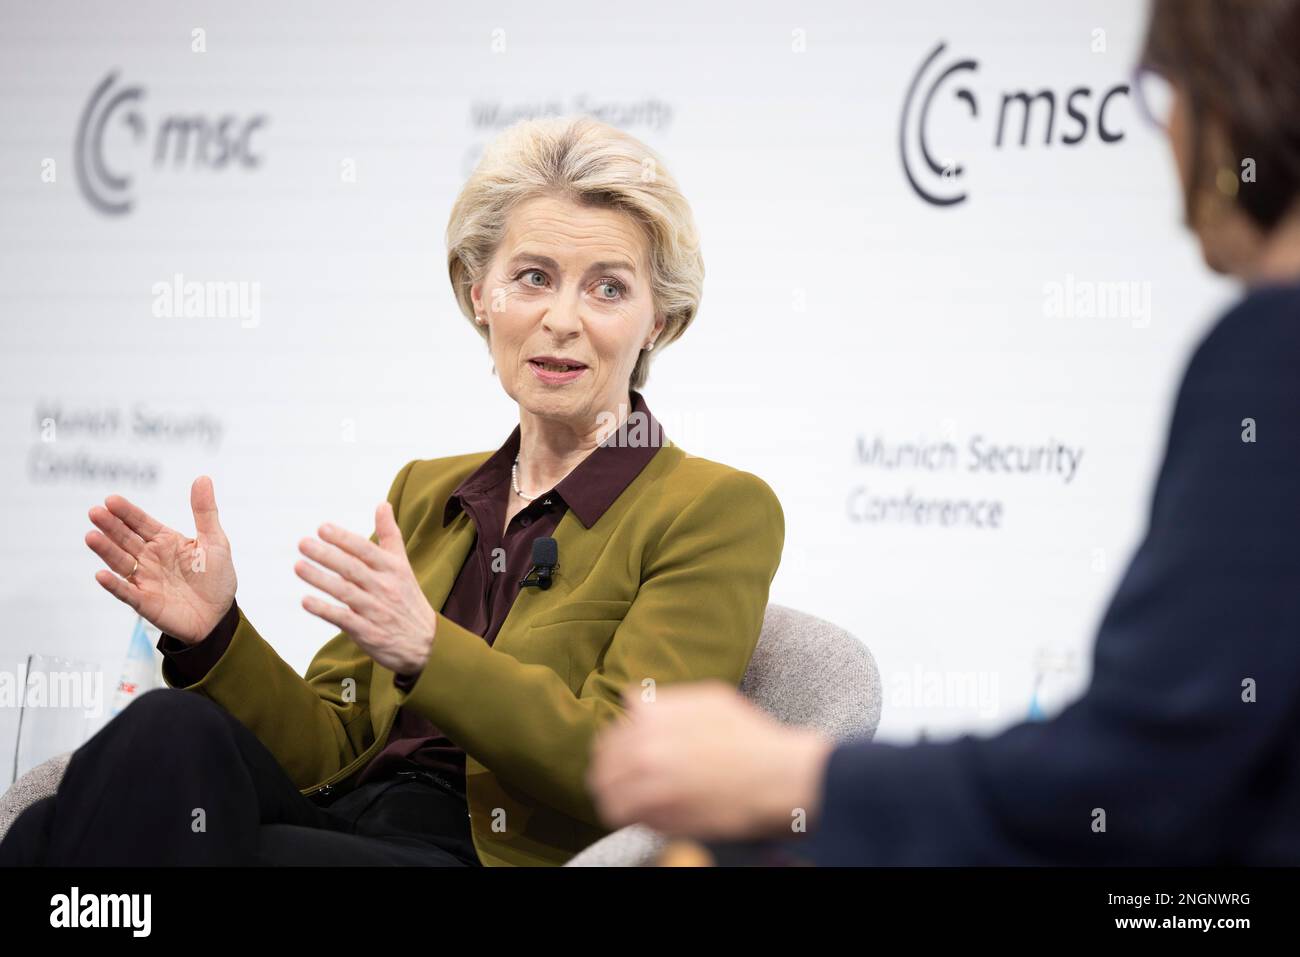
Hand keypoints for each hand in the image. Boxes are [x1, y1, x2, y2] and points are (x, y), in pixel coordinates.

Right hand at [85, 476, 237, 644]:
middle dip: (111, 526)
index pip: (141, 523)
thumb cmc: (216, 578)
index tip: (111, 499)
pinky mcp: (145, 603)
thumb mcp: (215, 541)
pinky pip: (126, 593)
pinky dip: (114, 585)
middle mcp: (150, 558)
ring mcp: (145, 580)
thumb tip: (203, 478)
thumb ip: (205, 512)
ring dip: (106, 550)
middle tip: (95, 512)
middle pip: (126, 539)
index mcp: (165, 541)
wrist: (219, 616)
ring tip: (91, 536)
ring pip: (121, 562)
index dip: (127, 512)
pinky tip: (101, 574)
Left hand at [295, 501, 434, 675]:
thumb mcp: (403, 565)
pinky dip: (325, 610)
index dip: (344, 539)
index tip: (322, 528)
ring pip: (345, 592)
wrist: (426, 644)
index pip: (366, 550)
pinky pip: (343, 619)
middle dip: (327, 555)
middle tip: (303, 543)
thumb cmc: (408, 600)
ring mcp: (376, 611)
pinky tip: (305, 601)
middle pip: (352, 568)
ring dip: (320, 579)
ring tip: (298, 566)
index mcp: (393, 569)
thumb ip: (390, 535)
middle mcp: (385, 588)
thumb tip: (383, 504)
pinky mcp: (368, 632)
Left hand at [587, 681, 835, 840]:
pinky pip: (621, 815)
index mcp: (652, 716)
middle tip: (623, 775)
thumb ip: (666, 700)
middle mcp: (644, 748)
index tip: (626, 752)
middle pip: (601, 761)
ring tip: (626, 795)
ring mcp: (649, 783)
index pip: (611, 731)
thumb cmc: (750, 736)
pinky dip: (625, 814)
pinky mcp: (659, 815)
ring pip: (605, 790)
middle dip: (610, 767)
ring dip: (612, 791)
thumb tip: (631, 699)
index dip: (617, 743)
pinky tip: (639, 811)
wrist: (776, 776)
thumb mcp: (710, 698)